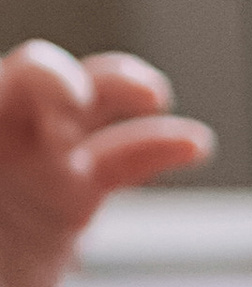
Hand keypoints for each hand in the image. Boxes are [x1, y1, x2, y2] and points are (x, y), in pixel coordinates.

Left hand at [0, 45, 211, 286]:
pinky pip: (118, 164)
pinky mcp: (66, 205)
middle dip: (60, 82)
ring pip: (85, 110)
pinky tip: (191, 144)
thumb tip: (54, 171)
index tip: (45, 113)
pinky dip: (155, 147)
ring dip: (120, 92)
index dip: (25, 85)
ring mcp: (30, 168)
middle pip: (35, 81)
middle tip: (73, 109)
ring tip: (151, 92)